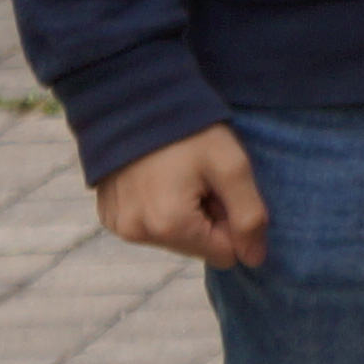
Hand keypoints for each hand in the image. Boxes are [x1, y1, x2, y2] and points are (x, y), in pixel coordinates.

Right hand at [94, 123, 267, 268]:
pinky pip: (149, 226)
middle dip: (209, 217)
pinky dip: (161, 208)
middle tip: (202, 178)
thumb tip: (254, 260)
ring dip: (186, 213)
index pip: (224, 253)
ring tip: (181, 175)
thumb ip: (249, 216)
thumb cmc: (191, 132)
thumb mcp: (232, 167)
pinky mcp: (109, 216)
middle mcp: (137, 234)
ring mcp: (119, 227)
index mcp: (169, 226)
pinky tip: (160, 178)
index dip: (232, 221)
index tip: (221, 189)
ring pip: (174, 238)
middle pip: (197, 247)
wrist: (136, 103)